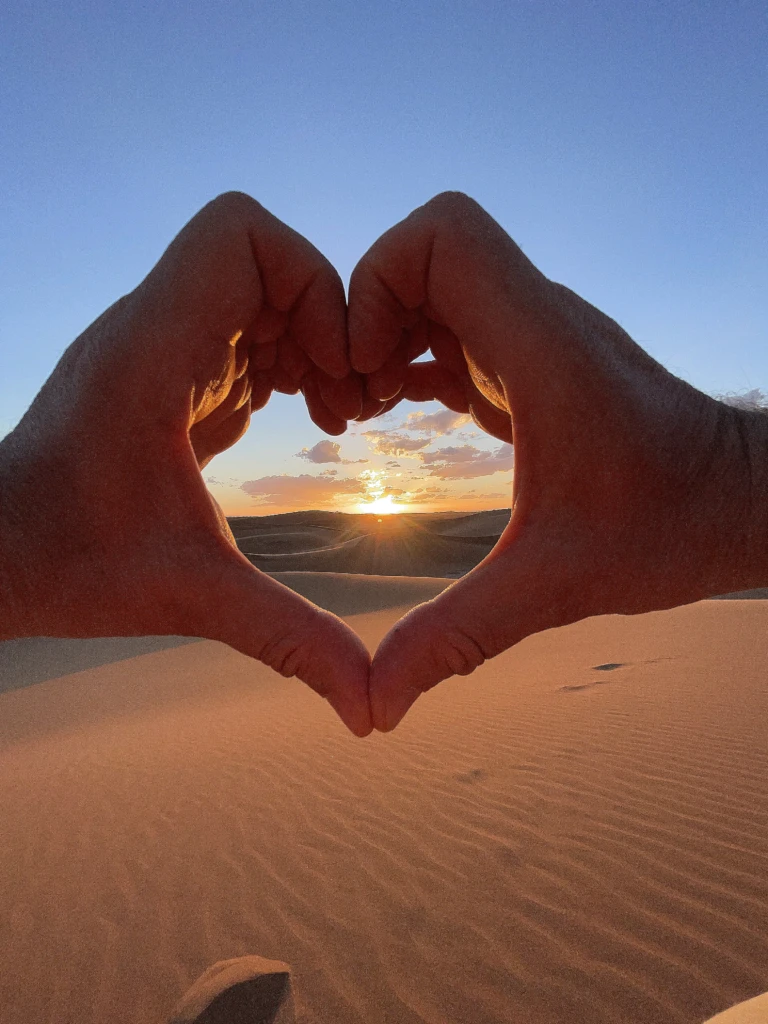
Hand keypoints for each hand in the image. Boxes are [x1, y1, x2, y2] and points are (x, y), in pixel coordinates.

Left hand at [0, 193, 371, 735]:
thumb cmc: (66, 565)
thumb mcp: (190, 598)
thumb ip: (288, 641)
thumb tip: (370, 711)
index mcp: (150, 352)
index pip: (239, 233)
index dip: (310, 280)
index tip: (331, 368)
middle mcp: (150, 330)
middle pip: (265, 259)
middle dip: (326, 320)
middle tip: (348, 403)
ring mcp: (156, 347)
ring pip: (257, 291)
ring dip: (309, 343)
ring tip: (334, 416)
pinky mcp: (164, 372)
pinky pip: (240, 332)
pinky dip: (283, 363)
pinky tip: (295, 421)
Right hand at [349, 192, 760, 730]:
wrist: (739, 501)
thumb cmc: (668, 528)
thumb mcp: (554, 586)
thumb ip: (458, 638)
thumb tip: (375, 707)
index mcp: (541, 348)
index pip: (441, 236)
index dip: (378, 282)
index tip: (368, 369)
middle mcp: (538, 321)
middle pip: (422, 256)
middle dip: (365, 316)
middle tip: (352, 400)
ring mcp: (537, 335)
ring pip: (434, 287)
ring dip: (386, 337)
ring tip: (365, 412)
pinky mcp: (535, 360)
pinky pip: (455, 327)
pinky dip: (414, 356)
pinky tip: (402, 414)